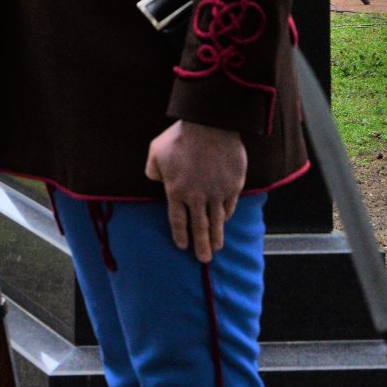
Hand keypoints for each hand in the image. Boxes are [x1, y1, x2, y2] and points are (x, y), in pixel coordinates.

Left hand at [144, 121, 246, 263]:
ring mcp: (217, 193)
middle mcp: (197, 196)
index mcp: (176, 191)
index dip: (180, 234)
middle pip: (199, 227)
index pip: (177, 220)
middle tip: (204, 260)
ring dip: (217, 235)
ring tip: (217, 247)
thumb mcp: (156, 152)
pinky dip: (227, 215)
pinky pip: (230, 205)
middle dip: (201, 245)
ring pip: (217, 220)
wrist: (209, 126)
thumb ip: (153, 171)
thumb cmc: (179, 137)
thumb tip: (156, 181)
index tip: (182, 246)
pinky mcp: (233, 186)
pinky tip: (225, 221)